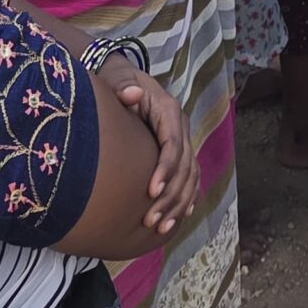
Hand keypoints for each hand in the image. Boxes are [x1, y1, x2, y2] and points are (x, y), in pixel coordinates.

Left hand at [106, 67, 198, 237]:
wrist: (125, 79)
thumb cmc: (117, 82)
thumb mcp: (117, 80)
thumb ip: (123, 87)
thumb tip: (132, 94)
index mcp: (168, 111)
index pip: (172, 144)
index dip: (165, 169)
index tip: (151, 192)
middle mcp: (180, 127)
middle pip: (184, 166)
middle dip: (170, 196)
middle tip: (150, 221)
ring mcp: (181, 140)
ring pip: (190, 175)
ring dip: (178, 203)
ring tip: (161, 227)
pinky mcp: (178, 152)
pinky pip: (189, 177)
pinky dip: (186, 197)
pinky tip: (180, 216)